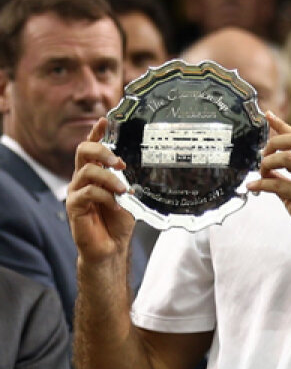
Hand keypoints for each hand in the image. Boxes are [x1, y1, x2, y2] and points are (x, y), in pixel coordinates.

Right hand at [66, 118, 134, 262]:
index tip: (106, 121)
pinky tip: (116, 206)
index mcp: (96, 173)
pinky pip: (86, 192)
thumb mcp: (129, 197)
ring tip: (123, 189)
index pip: (92, 147)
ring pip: (87, 171)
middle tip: (120, 162)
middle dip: (101, 151)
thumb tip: (138, 166)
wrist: (111, 247)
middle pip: (83, 152)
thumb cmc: (118, 222)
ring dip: (108, 178)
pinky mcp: (74, 206)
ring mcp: (77, 191)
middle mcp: (84, 179)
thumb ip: (129, 181)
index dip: (97, 133)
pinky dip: (104, 197)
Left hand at [247, 112, 290, 257]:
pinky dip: (261, 184)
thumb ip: (289, 176)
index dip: (281, 124)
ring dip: (267, 163)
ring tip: (261, 173)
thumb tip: (269, 168)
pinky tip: (254, 187)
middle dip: (272, 143)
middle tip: (262, 156)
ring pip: (286, 158)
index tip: (267, 115)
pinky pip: (278, 184)